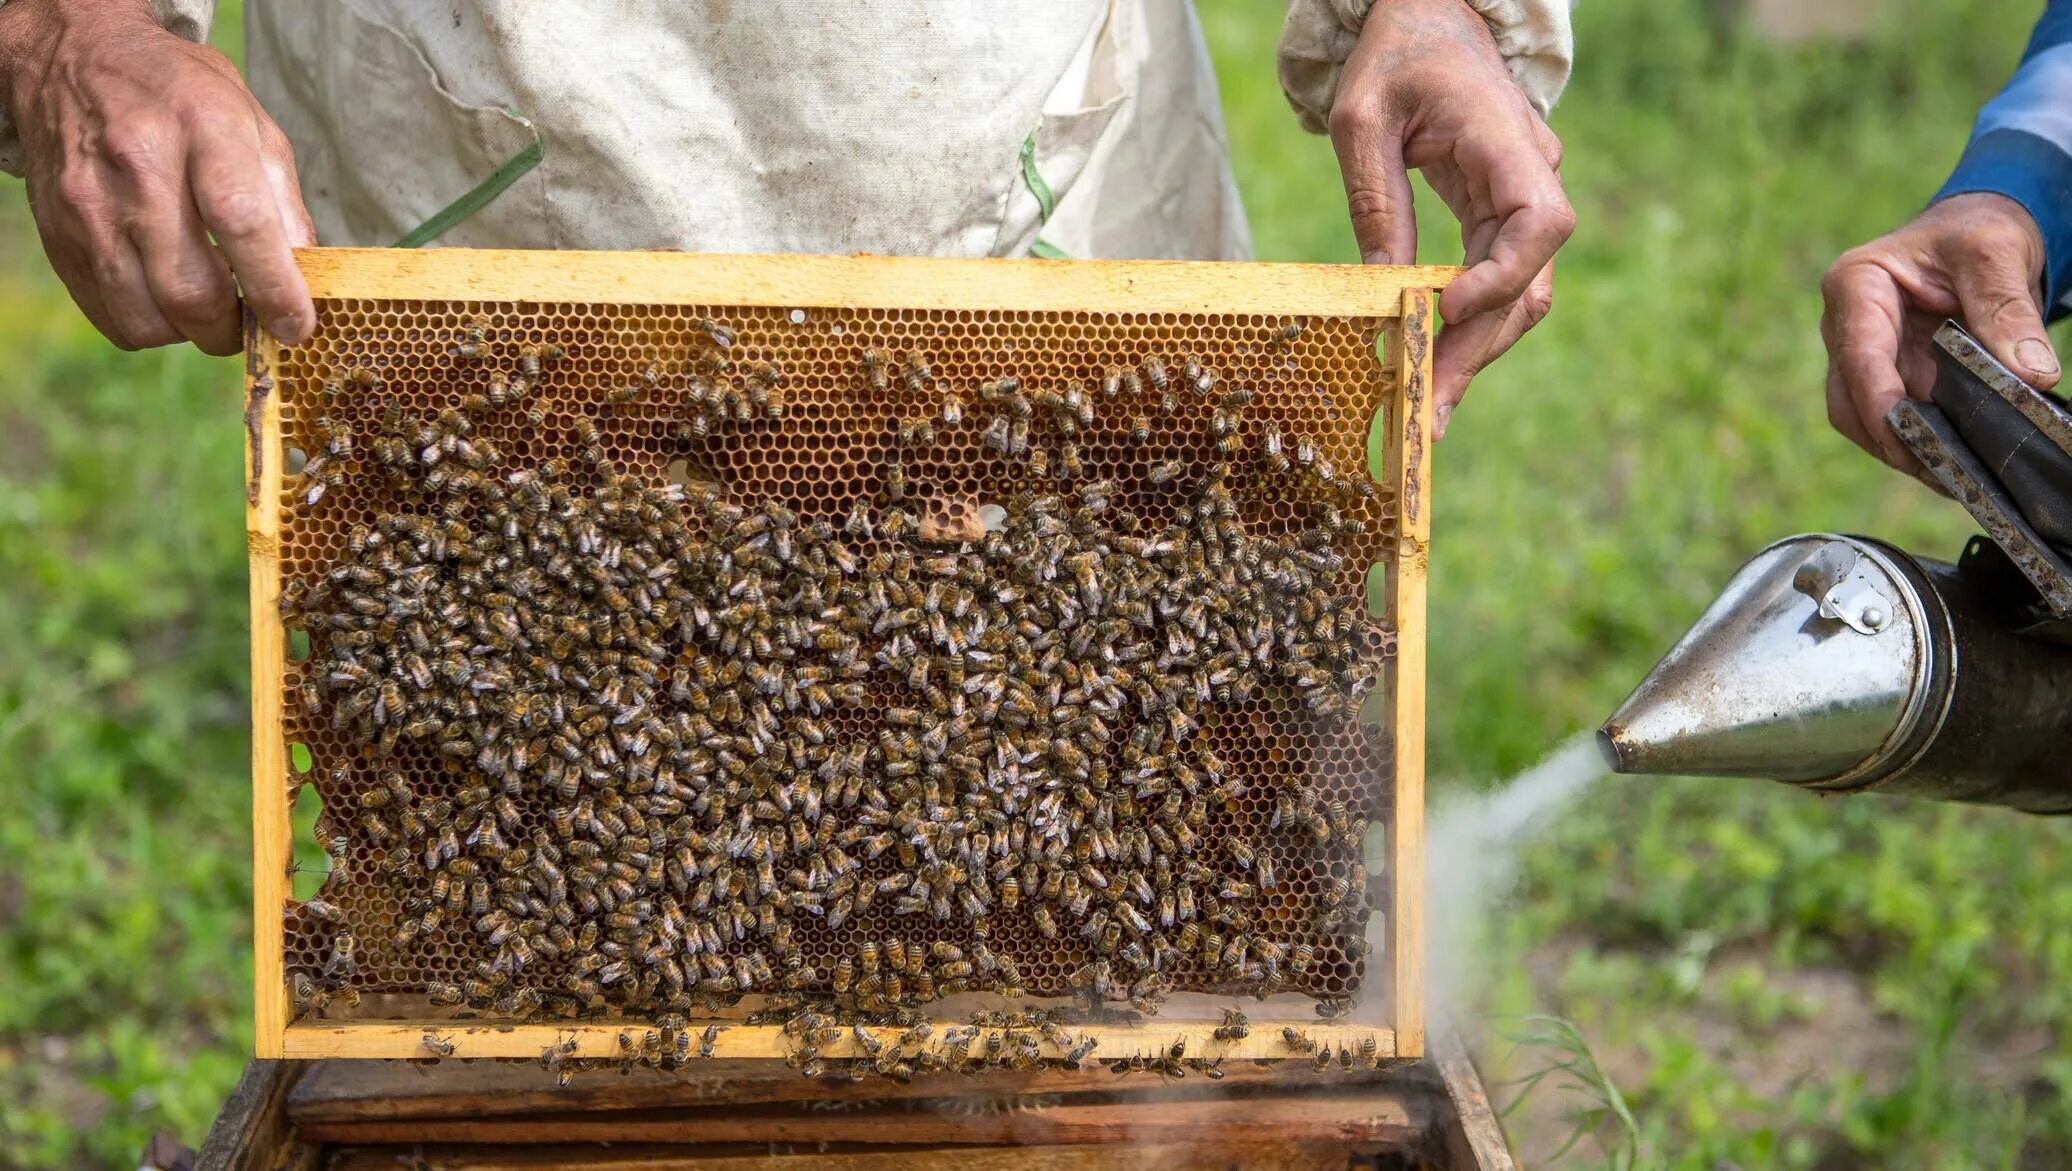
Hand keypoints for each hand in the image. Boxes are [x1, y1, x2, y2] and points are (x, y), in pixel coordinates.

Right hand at [0, 0, 315, 353]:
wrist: (77, 62)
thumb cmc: (181, 97)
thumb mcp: (252, 123)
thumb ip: (284, 202)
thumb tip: (306, 280)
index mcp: (201, 126)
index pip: (241, 222)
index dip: (275, 288)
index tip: (296, 325)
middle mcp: (138, 165)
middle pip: (189, 290)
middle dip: (234, 329)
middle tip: (254, 324)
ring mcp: (90, 204)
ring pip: (148, 318)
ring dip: (192, 332)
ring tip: (210, 306)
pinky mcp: (60, 236)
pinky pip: (113, 316)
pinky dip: (152, 325)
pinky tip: (167, 294)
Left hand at [1328, 0, 1572, 436]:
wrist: (1430, 16)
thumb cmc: (1394, 57)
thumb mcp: (1362, 121)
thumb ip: (1375, 202)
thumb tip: (1381, 290)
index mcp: (1505, 141)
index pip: (1540, 223)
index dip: (1502, 277)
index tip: (1447, 309)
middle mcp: (1530, 174)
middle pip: (1531, 279)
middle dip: (1481, 348)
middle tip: (1432, 408)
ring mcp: (1522, 195)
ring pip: (1522, 291)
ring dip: (1479, 351)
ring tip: (1433, 405)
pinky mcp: (1501, 211)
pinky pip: (1499, 278)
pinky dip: (1471, 324)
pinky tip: (1436, 363)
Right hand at [1820, 192, 2054, 470]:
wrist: (1978, 234)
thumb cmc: (1976, 231)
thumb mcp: (1996, 254)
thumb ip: (2008, 310)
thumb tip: (2031, 375)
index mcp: (1855, 285)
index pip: (1858, 354)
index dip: (1880, 402)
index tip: (1912, 437)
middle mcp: (1845, 327)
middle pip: (1848, 401)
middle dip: (1890, 440)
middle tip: (1943, 471)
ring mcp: (1862, 357)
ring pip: (1864, 421)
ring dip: (1904, 450)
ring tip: (1956, 477)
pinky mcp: (1887, 379)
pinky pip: (1894, 422)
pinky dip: (1921, 445)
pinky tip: (1957, 464)